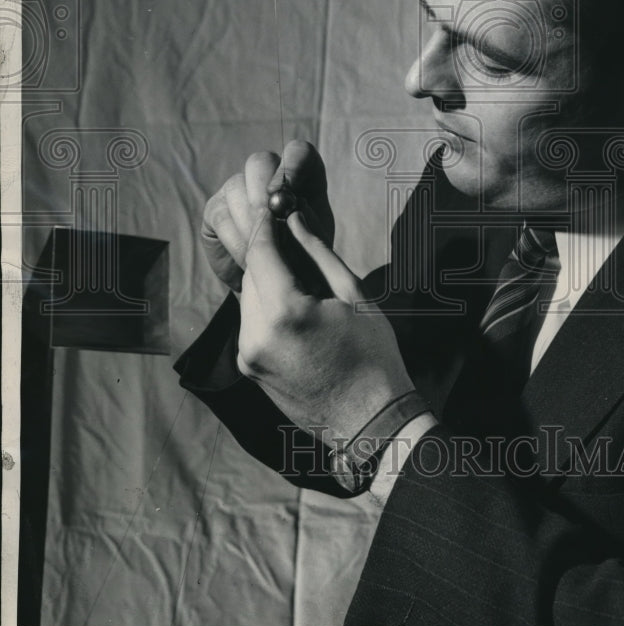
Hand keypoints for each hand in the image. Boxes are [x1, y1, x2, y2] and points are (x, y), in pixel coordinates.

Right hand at [201, 139, 335, 291]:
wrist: (276, 286)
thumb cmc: (304, 260)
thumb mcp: (315, 243)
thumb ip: (307, 223)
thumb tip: (288, 210)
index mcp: (302, 177)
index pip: (298, 153)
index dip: (293, 167)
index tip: (289, 195)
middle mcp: (268, 175)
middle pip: (260, 162)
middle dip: (264, 193)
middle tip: (271, 224)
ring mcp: (238, 188)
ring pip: (237, 188)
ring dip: (250, 224)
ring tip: (264, 254)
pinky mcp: (216, 209)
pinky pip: (222, 215)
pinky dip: (236, 241)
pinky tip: (248, 261)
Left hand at [205, 144, 414, 444]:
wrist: (370, 424)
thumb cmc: (374, 357)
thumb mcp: (354, 296)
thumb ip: (318, 253)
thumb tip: (293, 218)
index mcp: (285, 312)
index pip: (260, 250)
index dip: (264, 221)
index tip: (272, 202)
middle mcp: (255, 334)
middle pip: (250, 272)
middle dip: (266, 249)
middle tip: (287, 230)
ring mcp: (247, 355)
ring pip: (247, 296)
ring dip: (266, 278)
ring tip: (300, 274)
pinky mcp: (248, 368)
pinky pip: (250, 320)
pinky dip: (266, 304)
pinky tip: (295, 304)